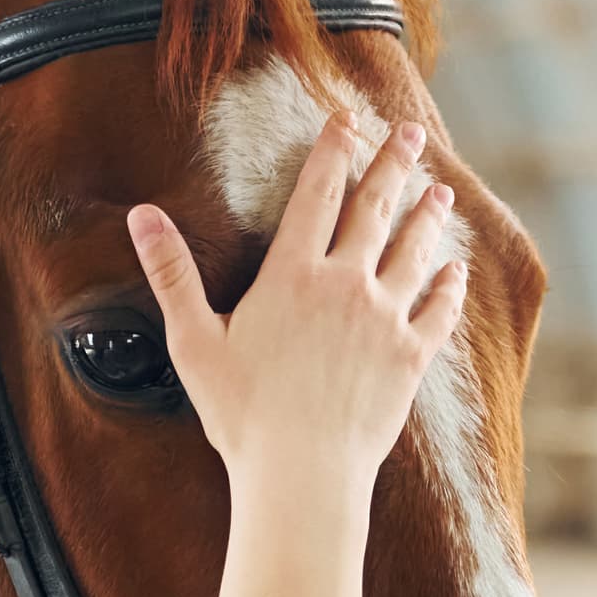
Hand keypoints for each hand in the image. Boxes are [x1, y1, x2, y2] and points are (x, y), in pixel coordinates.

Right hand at [127, 106, 468, 495]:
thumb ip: (171, 274)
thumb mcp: (193, 342)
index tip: (347, 120)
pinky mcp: (410, 358)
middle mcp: (346, 285)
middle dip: (393, 165)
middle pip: (374, 210)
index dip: (333, 151)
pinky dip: (449, 287)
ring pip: (413, 253)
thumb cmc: (241, 415)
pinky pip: (438, 311)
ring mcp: (384, 320)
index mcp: (292, 275)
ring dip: (428, 218)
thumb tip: (141, 217)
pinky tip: (456, 271)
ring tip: (441, 191)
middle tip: (412, 134)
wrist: (302, 476)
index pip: (317, 194)